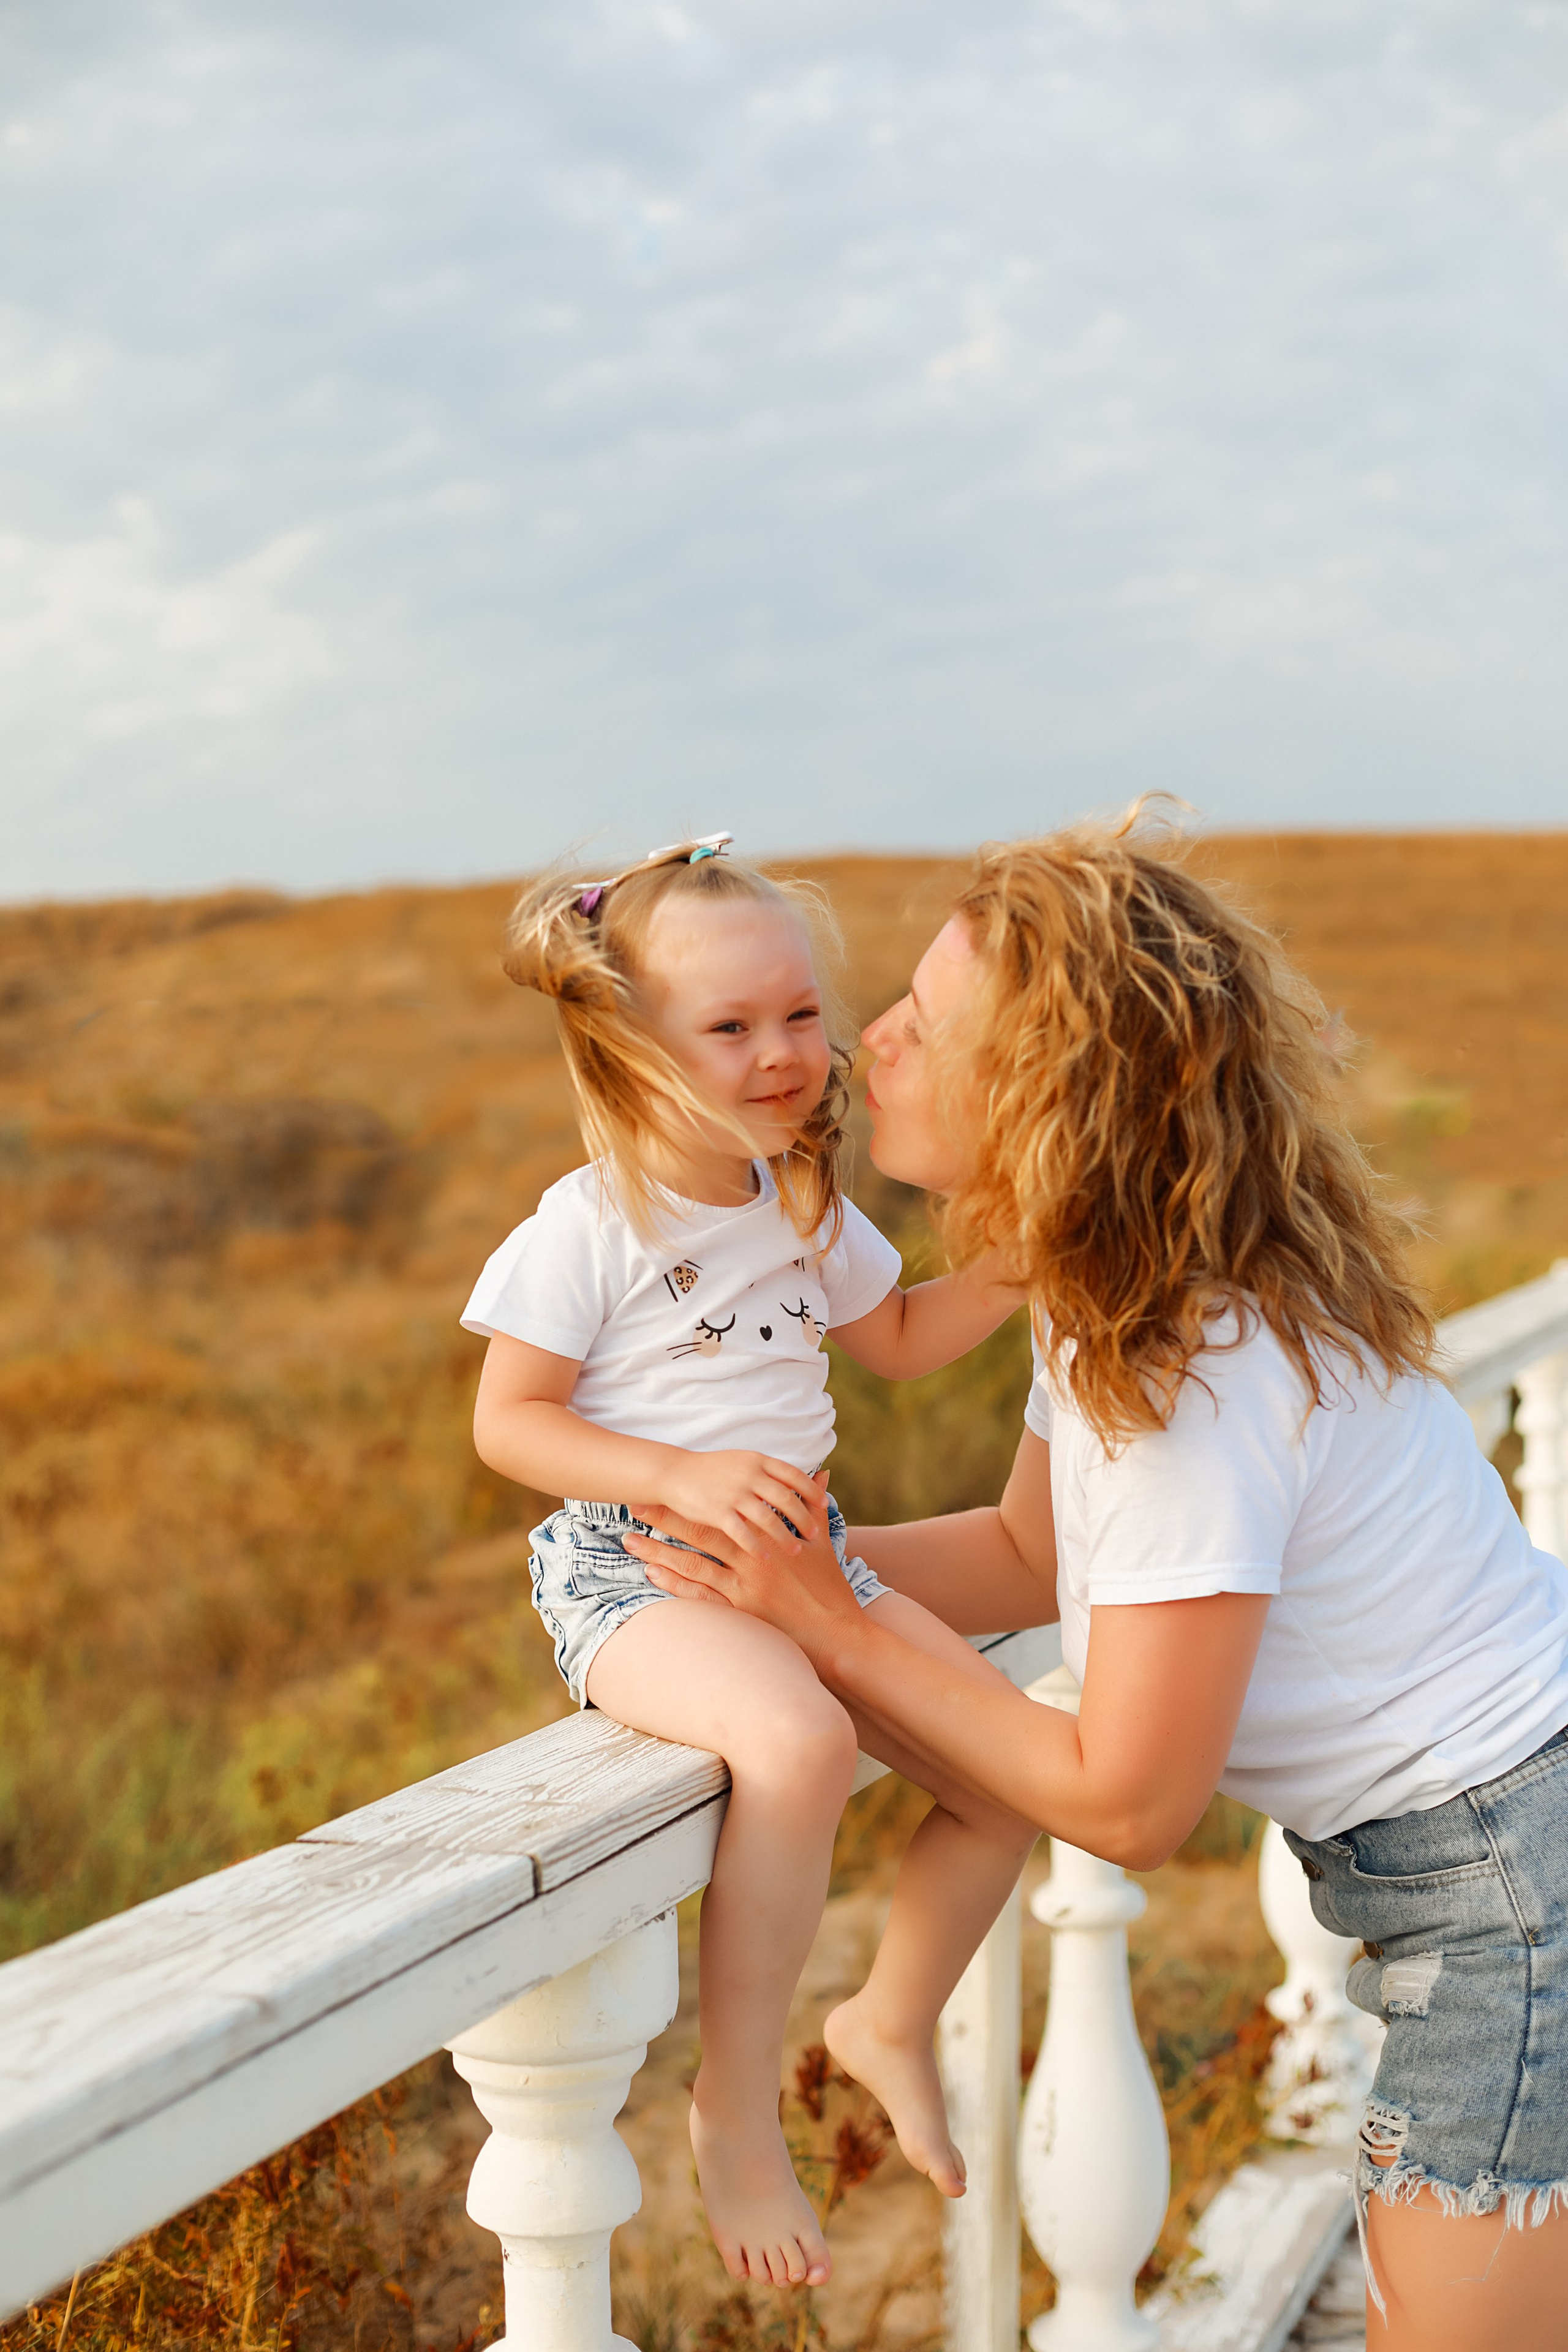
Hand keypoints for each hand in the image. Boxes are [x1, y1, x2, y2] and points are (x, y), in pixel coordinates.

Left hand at [623, 1472, 859, 1666]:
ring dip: (658, 1551)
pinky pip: (700, 1597)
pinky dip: (674, 1585)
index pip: (721, 1511)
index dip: (692, 1499)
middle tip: (635, 1506)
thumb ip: (815, 1507)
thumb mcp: (824, 1543)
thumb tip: (820, 1474)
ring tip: (629, 1541)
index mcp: (768, 1537)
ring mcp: (744, 1588)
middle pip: (699, 1533)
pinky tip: (652, 1575)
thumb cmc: (829, 1588)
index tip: (666, 1487)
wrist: (834, 1635)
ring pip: (692, 1564)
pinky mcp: (740, 1613)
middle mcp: (752, 1559)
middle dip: (665, 1518)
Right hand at [656, 1449, 826, 1556]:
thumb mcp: (741, 1460)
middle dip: (803, 1517)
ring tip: (796, 1551)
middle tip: (815, 1532)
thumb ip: (765, 1469)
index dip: (811, 1489)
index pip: (792, 1474)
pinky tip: (766, 1560)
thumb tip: (793, 1477)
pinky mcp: (717, 1512)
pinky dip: (757, 1547)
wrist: (673, 1473)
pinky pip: (743, 1534)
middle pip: (785, 1498)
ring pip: (768, 1518)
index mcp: (756, 1461)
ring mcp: (733, 1494)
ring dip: (784, 1536)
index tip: (824, 1502)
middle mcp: (749, 1475)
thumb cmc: (710, 1469)